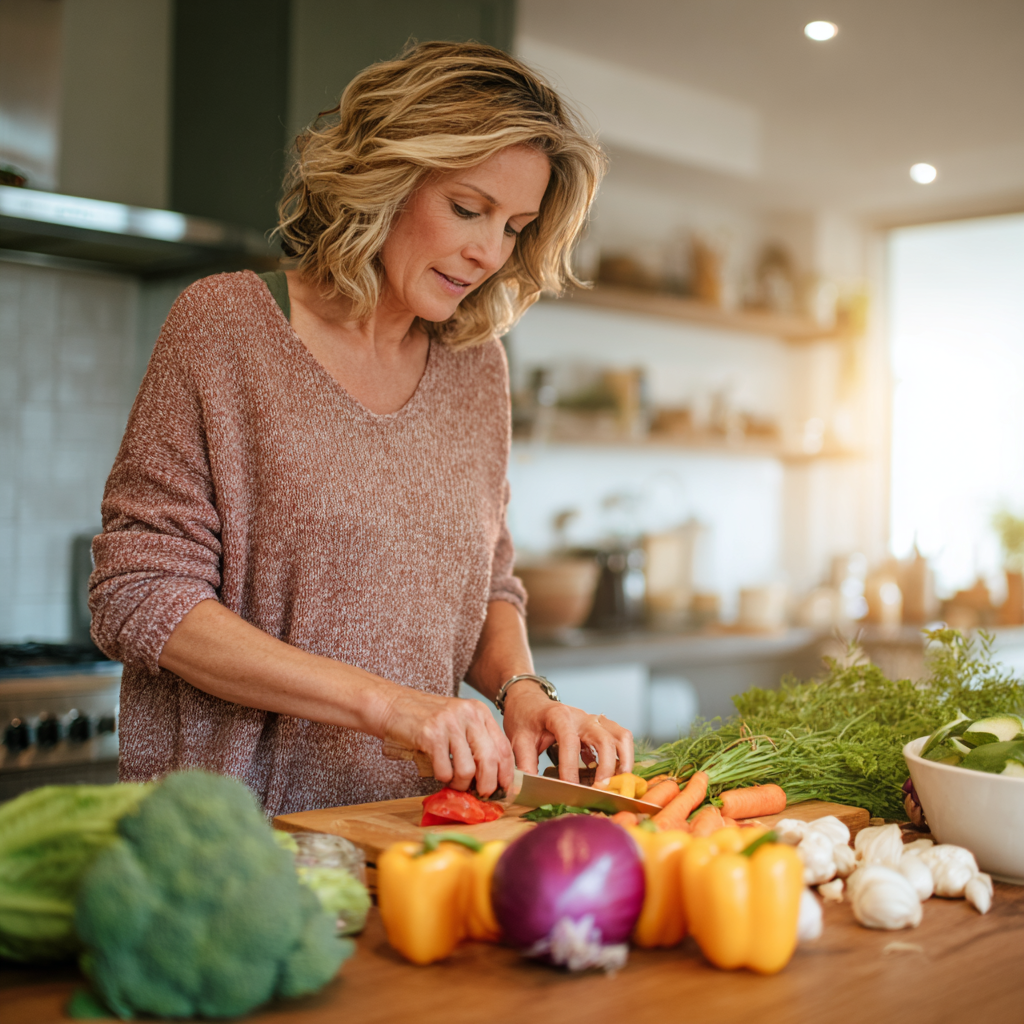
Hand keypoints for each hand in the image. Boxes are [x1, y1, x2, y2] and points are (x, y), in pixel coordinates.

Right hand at [378, 687, 514, 796]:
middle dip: (487, 784)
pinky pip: (444, 770)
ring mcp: (449, 723)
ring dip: (460, 784)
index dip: (507, 773)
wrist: (394, 706)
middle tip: (481, 794)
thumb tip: (494, 776)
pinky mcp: (431, 734)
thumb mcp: (459, 721)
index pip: (503, 747)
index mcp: (479, 711)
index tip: (505, 789)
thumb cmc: (427, 718)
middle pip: (490, 760)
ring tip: (452, 780)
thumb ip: (477, 741)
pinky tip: (436, 769)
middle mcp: (468, 714)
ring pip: (467, 770)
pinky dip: (442, 777)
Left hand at [502, 682, 633, 783]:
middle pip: (604, 738)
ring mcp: (593, 721)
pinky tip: (615, 775)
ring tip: (618, 782)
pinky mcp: (600, 727)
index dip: (570, 765)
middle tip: (601, 789)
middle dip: (607, 766)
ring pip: (621, 735)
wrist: (530, 701)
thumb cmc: (525, 718)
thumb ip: (525, 762)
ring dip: (624, 760)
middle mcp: (581, 717)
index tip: (569, 786)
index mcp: (559, 716)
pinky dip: (624, 756)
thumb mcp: (518, 739)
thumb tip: (528, 788)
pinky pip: (621, 738)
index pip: (570, 741)